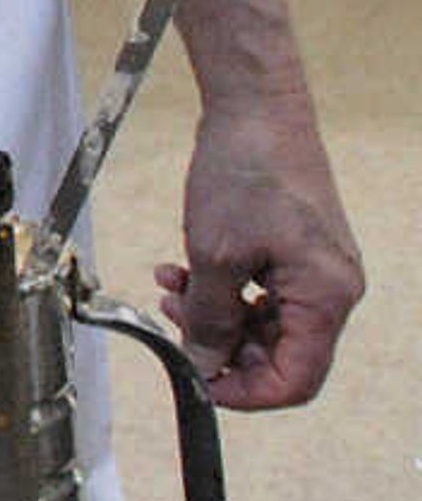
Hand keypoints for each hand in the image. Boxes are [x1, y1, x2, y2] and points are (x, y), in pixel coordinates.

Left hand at [151, 90, 361, 409]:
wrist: (255, 108)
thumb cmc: (245, 174)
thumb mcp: (215, 254)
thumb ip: (210, 318)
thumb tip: (203, 367)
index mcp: (326, 298)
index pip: (297, 379)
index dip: (247, 391)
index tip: (199, 380)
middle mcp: (331, 290)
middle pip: (279, 352)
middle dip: (221, 344)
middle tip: (172, 322)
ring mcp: (314, 270)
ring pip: (261, 321)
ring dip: (212, 313)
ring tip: (169, 290)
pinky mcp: (294, 250)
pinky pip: (258, 290)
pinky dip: (219, 288)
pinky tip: (178, 271)